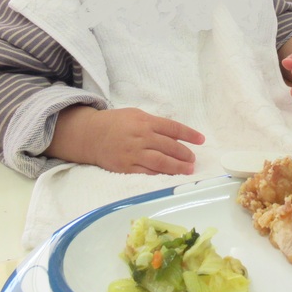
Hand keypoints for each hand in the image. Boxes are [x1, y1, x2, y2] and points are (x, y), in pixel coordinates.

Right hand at [46, 105, 204, 174]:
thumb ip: (155, 123)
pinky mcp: (126, 167)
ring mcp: (133, 153)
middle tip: (193, 160)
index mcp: (145, 121)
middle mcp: (141, 137)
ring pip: (161, 162)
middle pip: (169, 147)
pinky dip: (161, 175)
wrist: (90, 135)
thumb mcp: (136, 115)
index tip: (201, 140)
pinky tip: (170, 176)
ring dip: (177, 167)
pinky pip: (147, 173)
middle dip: (185, 154)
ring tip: (188, 169)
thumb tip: (176, 133)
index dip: (189, 135)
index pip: (173, 128)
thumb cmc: (116, 123)